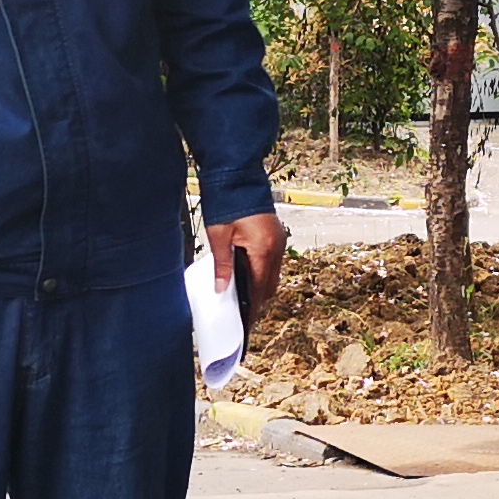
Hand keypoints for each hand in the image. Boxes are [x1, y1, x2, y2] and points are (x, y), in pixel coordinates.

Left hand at [205, 209, 289, 326]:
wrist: (238, 177)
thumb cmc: (228, 203)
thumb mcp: (219, 236)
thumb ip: (222, 265)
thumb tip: (221, 289)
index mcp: (263, 249)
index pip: (259, 288)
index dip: (252, 307)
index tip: (246, 321)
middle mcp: (276, 246)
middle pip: (270, 285)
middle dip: (257, 299)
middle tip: (243, 312)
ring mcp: (279, 240)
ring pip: (273, 274)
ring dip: (261, 285)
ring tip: (244, 295)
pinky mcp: (277, 235)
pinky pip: (274, 261)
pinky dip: (263, 271)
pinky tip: (248, 274)